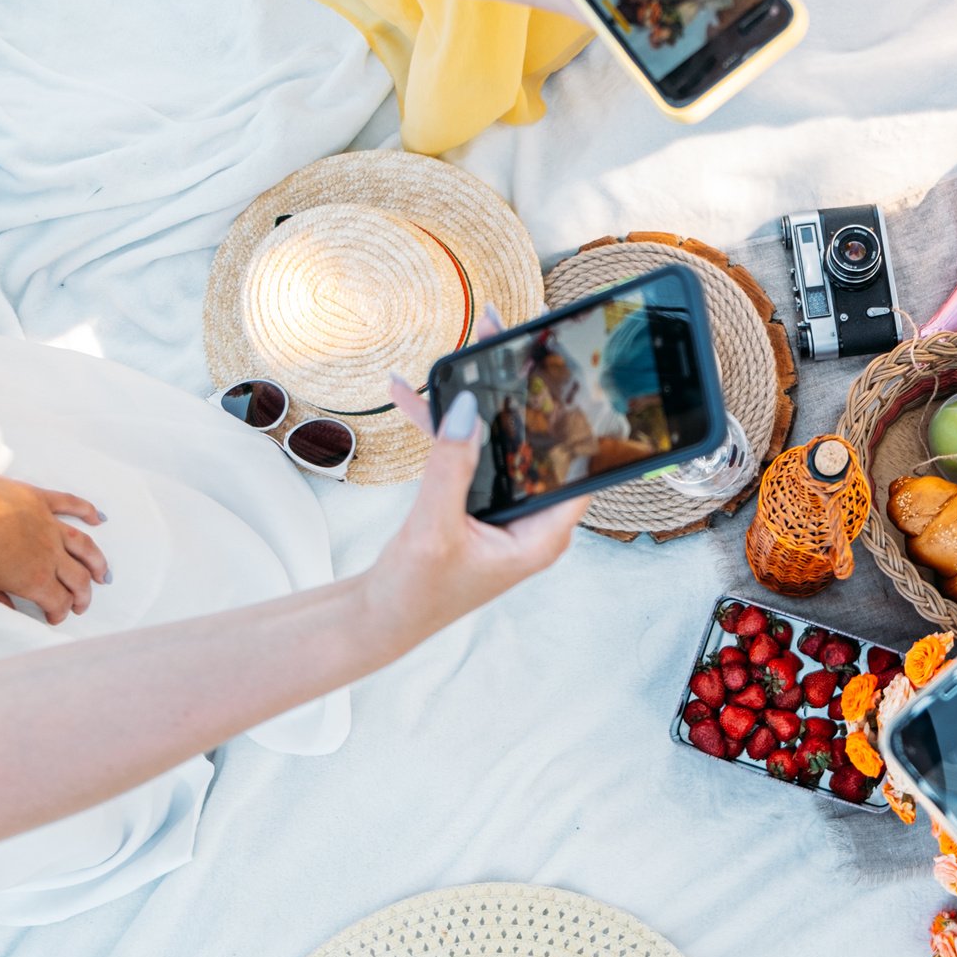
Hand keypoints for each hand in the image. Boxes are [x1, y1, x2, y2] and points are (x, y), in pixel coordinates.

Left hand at [0, 469, 107, 624]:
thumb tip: (12, 608)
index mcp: (33, 578)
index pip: (58, 601)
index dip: (60, 613)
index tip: (55, 617)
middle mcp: (49, 553)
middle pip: (78, 578)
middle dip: (83, 595)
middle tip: (82, 604)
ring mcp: (49, 525)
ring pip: (84, 546)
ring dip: (97, 562)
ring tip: (103, 573)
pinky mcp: (41, 501)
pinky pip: (72, 505)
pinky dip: (88, 512)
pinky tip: (98, 519)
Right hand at [362, 306, 582, 641]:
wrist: (378, 620)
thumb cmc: (415, 593)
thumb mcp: (432, 530)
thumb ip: (450, 468)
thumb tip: (469, 409)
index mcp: (544, 532)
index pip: (578, 461)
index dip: (575, 412)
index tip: (563, 366)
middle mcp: (532, 517)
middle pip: (539, 441)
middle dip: (519, 388)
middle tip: (507, 335)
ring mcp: (504, 508)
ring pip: (500, 440)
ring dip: (476, 399)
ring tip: (463, 348)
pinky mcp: (475, 502)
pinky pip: (468, 454)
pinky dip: (444, 426)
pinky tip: (412, 395)